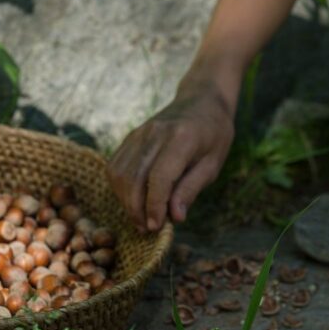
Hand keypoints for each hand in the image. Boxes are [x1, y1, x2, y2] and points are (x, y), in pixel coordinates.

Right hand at [107, 81, 235, 232]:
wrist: (201, 101)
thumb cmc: (213, 135)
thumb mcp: (213, 164)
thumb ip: (191, 188)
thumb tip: (175, 217)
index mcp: (182, 138)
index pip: (159, 178)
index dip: (155, 206)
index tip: (156, 227)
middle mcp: (156, 133)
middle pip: (134, 177)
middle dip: (136, 209)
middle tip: (147, 228)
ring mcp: (140, 132)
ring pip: (120, 173)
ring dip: (125, 200)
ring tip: (140, 217)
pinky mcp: (131, 135)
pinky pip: (115, 165)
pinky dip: (119, 187)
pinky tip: (133, 198)